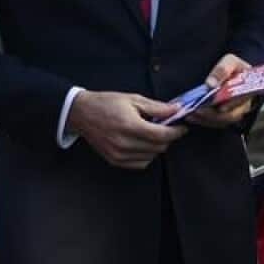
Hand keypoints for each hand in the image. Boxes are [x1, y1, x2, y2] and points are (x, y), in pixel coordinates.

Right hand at [66, 91, 185, 169]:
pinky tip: (142, 143)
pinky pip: (140, 164)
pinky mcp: (115, 161)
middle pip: (159, 147)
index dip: (176, 132)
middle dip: (167, 138)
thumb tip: (177, 110)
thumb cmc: (107, 103)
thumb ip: (157, 107)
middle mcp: (124, 143)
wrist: (82, 113)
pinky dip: (146, 155)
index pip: (161, 135)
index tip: (182, 127)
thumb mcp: (133, 99)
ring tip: (151, 133)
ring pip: (151, 157)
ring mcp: (119, 154)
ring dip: (157, 147)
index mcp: (130, 125)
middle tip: (167, 127)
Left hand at [187, 54, 254, 127]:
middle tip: (198, 110)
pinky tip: (192, 117)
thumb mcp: (230, 61)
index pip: (242, 101)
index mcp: (249, 91)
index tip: (219, 107)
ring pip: (221, 122)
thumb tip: (211, 84)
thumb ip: (222, 70)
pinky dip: (203, 121)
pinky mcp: (224, 118)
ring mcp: (234, 113)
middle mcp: (244, 106)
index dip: (231, 105)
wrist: (230, 73)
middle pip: (231, 116)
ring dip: (205, 119)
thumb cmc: (233, 67)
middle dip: (213, 115)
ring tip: (191, 114)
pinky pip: (215, 123)